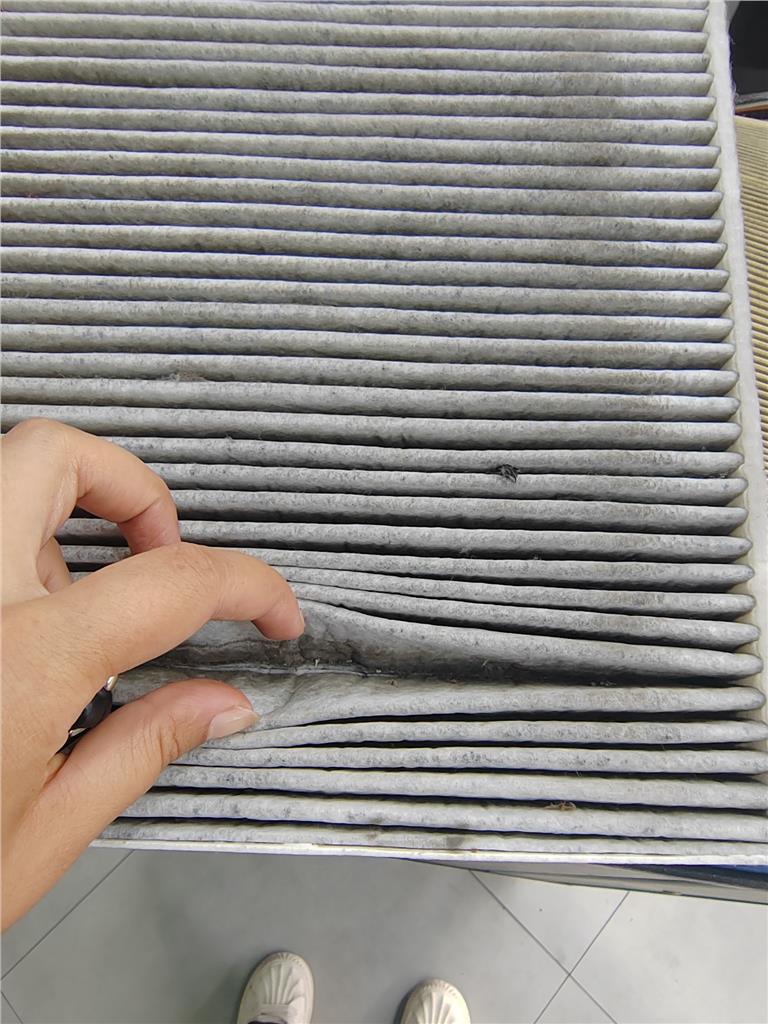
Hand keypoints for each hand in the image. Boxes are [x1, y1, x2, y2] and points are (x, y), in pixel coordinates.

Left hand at [1, 420, 304, 927]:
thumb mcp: (37, 837)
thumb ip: (142, 748)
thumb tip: (223, 703)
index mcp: (16, 663)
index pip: (173, 580)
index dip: (249, 585)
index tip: (271, 610)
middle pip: (51, 454)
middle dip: (130, 486)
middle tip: (162, 546)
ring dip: (58, 520)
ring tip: (77, 604)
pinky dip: (8, 555)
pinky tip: (14, 628)